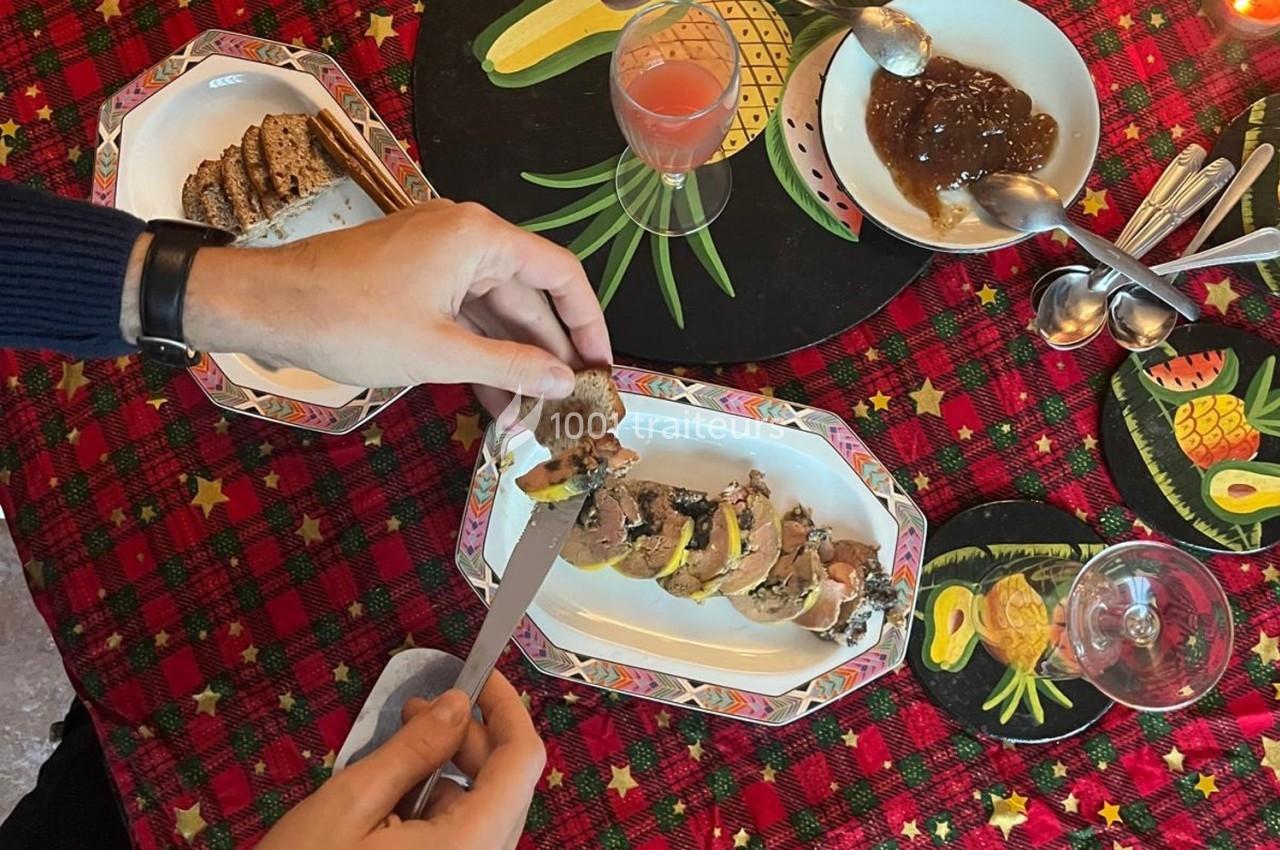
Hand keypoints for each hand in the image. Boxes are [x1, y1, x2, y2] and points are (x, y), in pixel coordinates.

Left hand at [122, 201, 611, 401]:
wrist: (267, 307)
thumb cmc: (355, 322)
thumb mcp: (440, 353)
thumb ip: (510, 367)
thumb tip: (565, 384)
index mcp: (479, 238)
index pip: (560, 274)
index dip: (589, 322)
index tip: (602, 368)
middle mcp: (465, 237)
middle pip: (528, 296)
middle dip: (548, 353)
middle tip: (571, 404)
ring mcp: (436, 257)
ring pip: (494, 311)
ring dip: (512, 361)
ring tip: (534, 417)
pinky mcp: (413, 278)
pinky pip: (462, 315)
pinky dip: (478, 353)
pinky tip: (495, 402)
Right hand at [256, 670, 544, 849]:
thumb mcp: (350, 805)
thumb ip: (413, 750)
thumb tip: (457, 705)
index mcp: (470, 846)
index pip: (522, 760)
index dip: (506, 708)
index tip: (480, 675)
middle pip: (505, 785)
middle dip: (468, 737)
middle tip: (417, 708)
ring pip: (484, 813)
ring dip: (451, 773)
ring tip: (398, 750)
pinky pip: (463, 840)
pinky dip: (440, 809)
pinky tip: (396, 798)